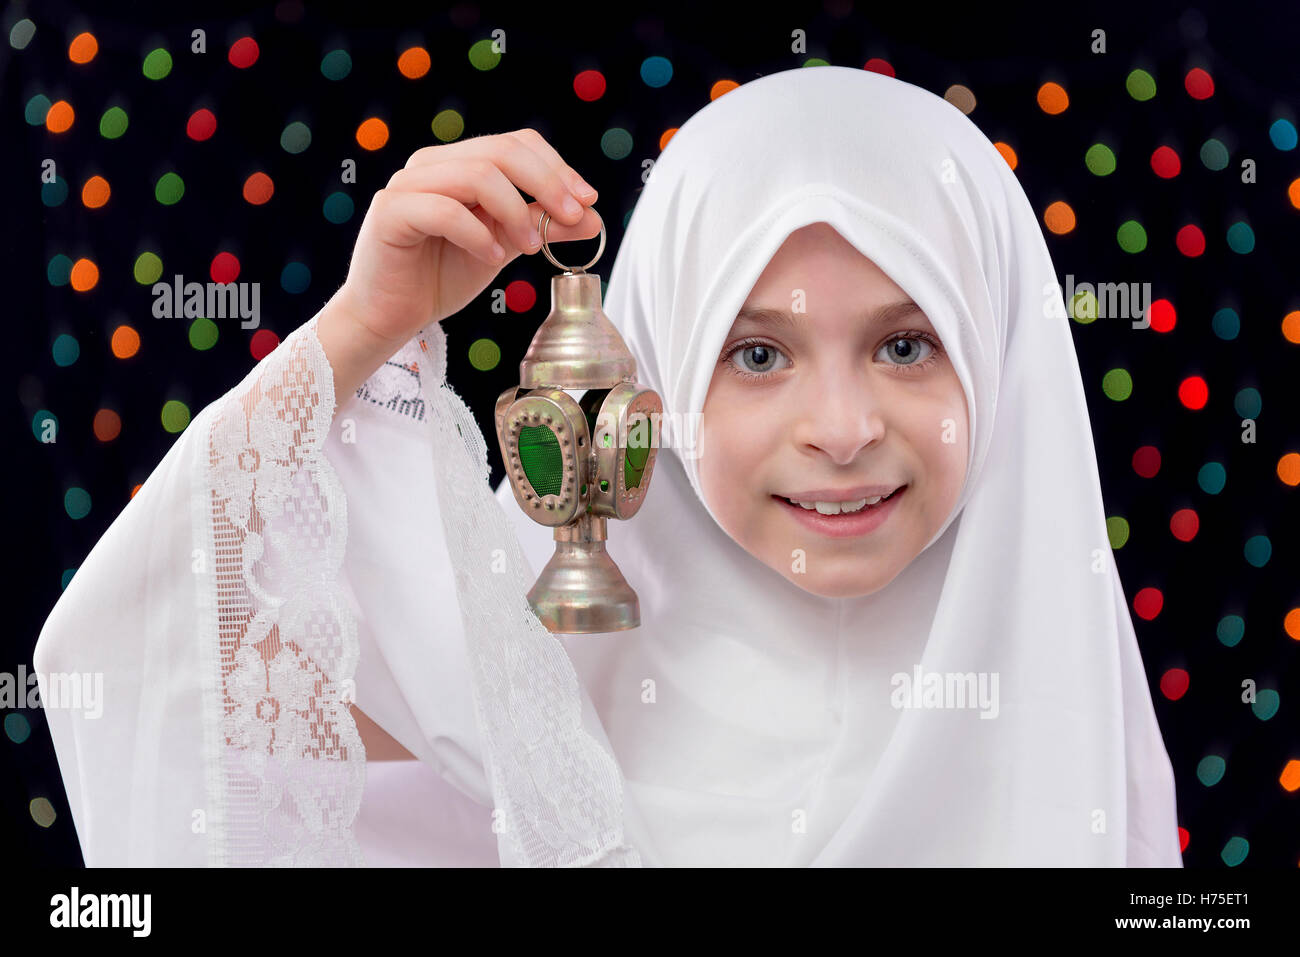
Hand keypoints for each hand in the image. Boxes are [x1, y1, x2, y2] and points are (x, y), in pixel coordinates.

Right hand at [317, 129, 600, 397]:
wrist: (391, 315)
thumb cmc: (441, 277)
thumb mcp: (505, 248)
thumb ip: (542, 227)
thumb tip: (593, 217)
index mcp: (459, 164)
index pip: (516, 144)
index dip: (557, 168)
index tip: (587, 201)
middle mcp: (432, 165)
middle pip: (501, 151)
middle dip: (547, 183)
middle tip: (572, 217)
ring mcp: (408, 185)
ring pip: (476, 174)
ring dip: (515, 211)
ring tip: (530, 248)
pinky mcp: (390, 213)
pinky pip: (444, 210)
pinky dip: (478, 234)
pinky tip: (493, 258)